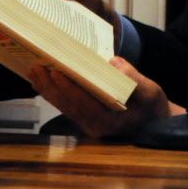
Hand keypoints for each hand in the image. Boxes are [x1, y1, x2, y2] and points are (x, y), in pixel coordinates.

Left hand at [28, 56, 184, 138]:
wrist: (153, 122)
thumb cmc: (152, 107)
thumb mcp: (150, 92)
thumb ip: (133, 79)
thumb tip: (113, 62)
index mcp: (108, 121)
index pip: (82, 104)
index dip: (67, 88)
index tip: (55, 72)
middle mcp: (94, 126)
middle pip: (67, 105)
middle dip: (50, 86)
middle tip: (36, 66)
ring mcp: (87, 124)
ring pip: (63, 106)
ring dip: (48, 88)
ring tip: (34, 70)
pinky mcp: (85, 118)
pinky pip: (66, 105)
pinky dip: (54, 92)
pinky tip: (44, 80)